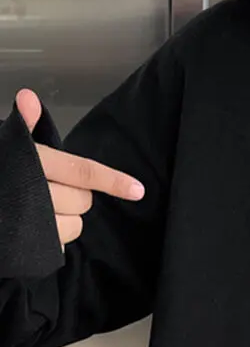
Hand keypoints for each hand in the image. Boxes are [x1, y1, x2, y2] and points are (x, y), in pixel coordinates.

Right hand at [15, 88, 145, 251]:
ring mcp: (28, 223)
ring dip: (66, 221)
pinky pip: (55, 248)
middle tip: (55, 190)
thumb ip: (21, 128)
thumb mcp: (2, 145)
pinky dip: (52, 240)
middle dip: (77, 198)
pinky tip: (36, 229)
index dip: (113, 181)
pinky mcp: (22, 246)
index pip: (83, 172)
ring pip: (72, 227)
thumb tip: (28, 98)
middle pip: (82, 202)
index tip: (138, 190)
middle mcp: (34, 193)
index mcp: (34, 164)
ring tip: (43, 210)